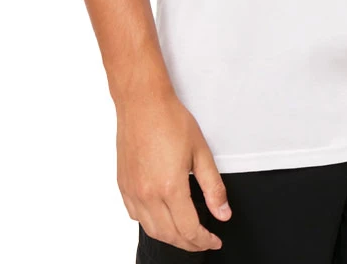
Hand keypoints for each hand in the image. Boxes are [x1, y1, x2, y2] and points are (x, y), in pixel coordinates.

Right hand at [116, 88, 230, 251]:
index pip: (189, 229)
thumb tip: (223, 214)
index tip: (214, 240)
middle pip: (170, 235)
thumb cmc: (171, 120)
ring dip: (170, 237)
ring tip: (185, 234)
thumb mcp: (201, 152)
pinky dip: (151, 224)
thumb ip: (213, 187)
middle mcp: (148, 194)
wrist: (142, 102)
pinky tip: (161, 218)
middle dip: (189, 243)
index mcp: (170, 187)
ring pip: (151, 229)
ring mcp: (132, 191)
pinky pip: (136, 216)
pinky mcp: (123, 185)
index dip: (204, 240)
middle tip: (203, 240)